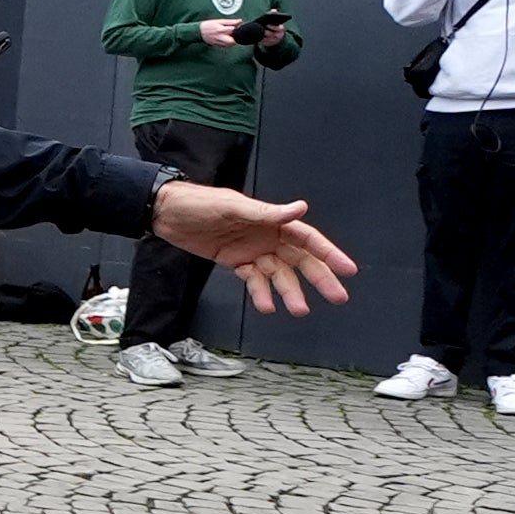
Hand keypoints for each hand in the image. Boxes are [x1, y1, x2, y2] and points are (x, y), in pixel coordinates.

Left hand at [154, 183, 355, 314]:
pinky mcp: (235, 261)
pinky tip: (267, 306)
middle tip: (338, 297)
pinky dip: (261, 293)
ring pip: (279, 275)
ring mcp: (252, 250)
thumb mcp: (233, 208)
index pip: (307, 238)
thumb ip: (266, 213)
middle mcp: (267, 236)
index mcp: (272, 220)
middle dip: (319, 278)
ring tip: (300, 310)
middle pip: (300, 260)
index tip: (348, 269)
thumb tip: (300, 208)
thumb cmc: (200, 203)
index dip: (329, 253)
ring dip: (290, 292)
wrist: (167, 213)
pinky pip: (254, 280)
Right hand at [195, 16, 241, 46]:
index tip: (239, 28)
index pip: (234, 30)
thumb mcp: (219, 21)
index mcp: (221, 29)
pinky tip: (226, 40)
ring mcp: (218, 42)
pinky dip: (228, 44)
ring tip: (231, 37)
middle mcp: (220, 37)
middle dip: (236, 38)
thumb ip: (230, 22)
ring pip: (229, 45)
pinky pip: (225, 46)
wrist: (198, 31)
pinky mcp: (216, 45)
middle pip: (232, 41)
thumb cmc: (209, 25)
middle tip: (236, 35)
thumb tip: (240, 21)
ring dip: (232, 42)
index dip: (238, 29)